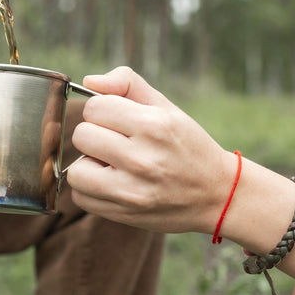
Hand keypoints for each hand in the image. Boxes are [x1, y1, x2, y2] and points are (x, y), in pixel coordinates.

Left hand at [67, 66, 235, 233]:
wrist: (218, 195)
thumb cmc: (187, 146)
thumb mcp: (167, 108)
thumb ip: (128, 84)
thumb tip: (89, 80)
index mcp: (154, 126)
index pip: (94, 107)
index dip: (103, 110)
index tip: (118, 120)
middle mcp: (142, 159)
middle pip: (82, 135)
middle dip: (95, 135)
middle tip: (117, 142)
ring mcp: (132, 191)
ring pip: (76, 170)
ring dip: (89, 164)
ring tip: (113, 164)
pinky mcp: (124, 214)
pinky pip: (80, 197)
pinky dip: (90, 189)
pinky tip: (113, 183)